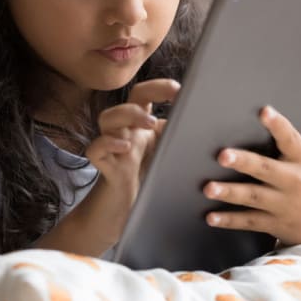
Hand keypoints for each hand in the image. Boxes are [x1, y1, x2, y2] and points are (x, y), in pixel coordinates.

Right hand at [79, 78, 179, 243]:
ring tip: (150, 122)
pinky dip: (107, 143)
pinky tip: (125, 146)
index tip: (180, 89)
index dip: (158, 87)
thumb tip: (205, 125)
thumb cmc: (147, 181)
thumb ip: (177, 138)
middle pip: (127, 100)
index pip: (143, 95)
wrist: (124, 212)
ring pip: (106, 118)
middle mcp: (125, 132)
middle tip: (171, 95)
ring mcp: (112, 147)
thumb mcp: (166, 155)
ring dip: (128, 114)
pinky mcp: (104, 166)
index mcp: (139, 126)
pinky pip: (95, 148)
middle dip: (147, 93)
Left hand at [202, 90, 300, 245]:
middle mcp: (292, 182)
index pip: (291, 139)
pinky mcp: (271, 223)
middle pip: (265, 170)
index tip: (264, 111)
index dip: (278, 125)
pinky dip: (229, 221)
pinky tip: (209, 217)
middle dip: (244, 162)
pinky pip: (248, 221)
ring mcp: (281, 204)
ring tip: (208, 187)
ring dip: (230, 193)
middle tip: (221, 155)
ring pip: (253, 197)